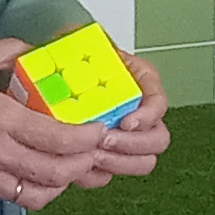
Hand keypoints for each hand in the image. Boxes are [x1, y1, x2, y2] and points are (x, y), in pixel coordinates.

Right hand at [0, 40, 117, 208]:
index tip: (100, 132)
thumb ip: (7, 54)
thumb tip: (33, 52)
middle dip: (83, 165)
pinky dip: (31, 188)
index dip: (87, 140)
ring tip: (69, 165)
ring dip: (59, 183)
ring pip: (35, 194)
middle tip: (93, 151)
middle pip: (55, 173)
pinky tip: (35, 172)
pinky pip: (9, 196)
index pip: (58, 139)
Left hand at [63, 53, 175, 189]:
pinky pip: (113, 174)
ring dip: (118, 162)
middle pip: (158, 139)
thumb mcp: (76, 40)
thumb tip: (63, 49)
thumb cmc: (70, 55)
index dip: (147, 115)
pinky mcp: (107, 155)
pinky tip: (78, 163)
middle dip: (132, 144)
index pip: (159, 102)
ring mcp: (126, 136)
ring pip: (142, 162)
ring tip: (91, 154)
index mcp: (141, 81)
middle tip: (104, 140)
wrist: (54, 73)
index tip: (126, 121)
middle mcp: (140, 111)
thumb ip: (77, 44)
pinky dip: (97, 173)